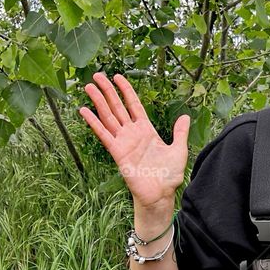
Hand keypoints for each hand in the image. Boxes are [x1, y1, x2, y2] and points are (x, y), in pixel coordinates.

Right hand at [80, 72, 189, 210]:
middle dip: (107, 91)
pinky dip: (94, 122)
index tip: (117, 76)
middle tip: (97, 75)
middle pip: (117, 107)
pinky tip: (84, 110)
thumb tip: (185, 116)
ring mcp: (124, 142)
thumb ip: (180, 133)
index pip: (134, 105)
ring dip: (98, 102)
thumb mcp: (179, 150)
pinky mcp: (117, 152)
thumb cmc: (169, 175)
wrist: (160, 194)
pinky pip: (104, 134)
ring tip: (88, 86)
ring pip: (108, 117)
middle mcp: (133, 133)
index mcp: (147, 130)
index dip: (126, 90)